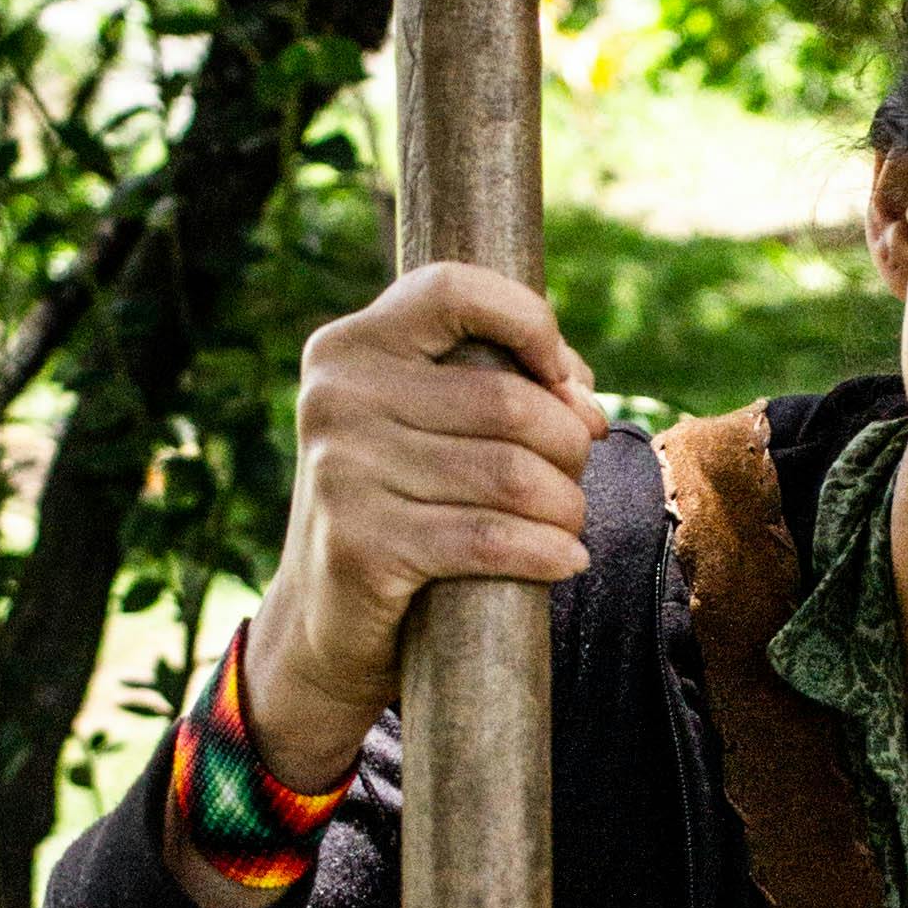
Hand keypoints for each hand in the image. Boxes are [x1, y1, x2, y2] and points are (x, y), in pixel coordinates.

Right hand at [241, 262, 599, 804]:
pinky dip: (547, 552)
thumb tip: (579, 390)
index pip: (452, 290)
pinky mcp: (359, 547)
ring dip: (567, 505)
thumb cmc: (404, 502)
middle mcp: (335, 397)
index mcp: (350, 346)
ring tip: (570, 522)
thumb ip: (497, 379)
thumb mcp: (429, 423)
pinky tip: (567, 560)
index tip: (560, 376)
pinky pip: (489, 540)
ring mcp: (340, 472)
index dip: (528, 321)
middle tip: (576, 473)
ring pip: (511, 475)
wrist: (328, 618)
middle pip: (507, 401)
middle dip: (568, 443)